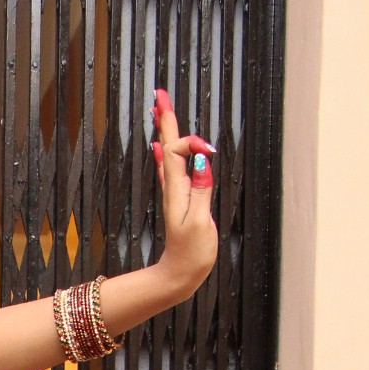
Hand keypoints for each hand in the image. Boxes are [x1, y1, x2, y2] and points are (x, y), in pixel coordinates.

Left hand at [149, 87, 217, 301]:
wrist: (180, 275)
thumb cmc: (191, 253)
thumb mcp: (199, 223)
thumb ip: (202, 191)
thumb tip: (203, 161)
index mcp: (177, 190)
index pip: (178, 151)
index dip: (192, 143)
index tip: (208, 150)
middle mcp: (174, 187)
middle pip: (168, 145)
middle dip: (166, 119)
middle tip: (160, 94)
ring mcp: (176, 192)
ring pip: (169, 153)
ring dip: (166, 129)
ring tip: (160, 109)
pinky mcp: (181, 200)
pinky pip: (172, 169)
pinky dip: (169, 152)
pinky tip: (162, 145)